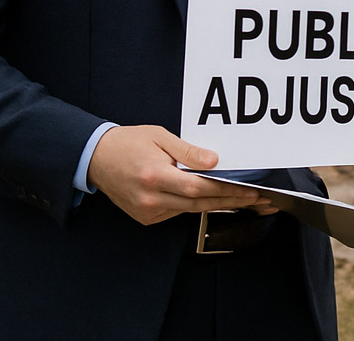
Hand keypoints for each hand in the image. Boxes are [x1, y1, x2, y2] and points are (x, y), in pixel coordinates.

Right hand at [87, 124, 262, 224]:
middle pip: (199, 203)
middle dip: (231, 201)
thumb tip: (215, 161)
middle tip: (256, 199)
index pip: (199, 188)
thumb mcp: (160, 137)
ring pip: (190, 209)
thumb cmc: (128, 143)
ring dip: (216, 204)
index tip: (249, 191)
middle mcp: (150, 198)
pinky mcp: (145, 217)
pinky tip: (211, 197)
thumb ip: (188, 151)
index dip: (227, 191)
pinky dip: (194, 204)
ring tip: (242, 198)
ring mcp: (146, 211)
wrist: (96, 158)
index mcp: (154, 176)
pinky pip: (177, 211)